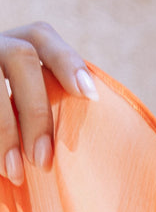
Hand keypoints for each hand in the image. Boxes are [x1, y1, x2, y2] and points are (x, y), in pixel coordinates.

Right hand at [0, 21, 96, 186]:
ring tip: (15, 173)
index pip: (41, 38)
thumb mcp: (28, 109)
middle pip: (21, 57)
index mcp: (14, 45)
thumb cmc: (12, 129)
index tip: (90, 96)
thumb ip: (47, 108)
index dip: (66, 61)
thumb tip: (91, 130)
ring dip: (6, 129)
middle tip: (43, 161)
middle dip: (36, 110)